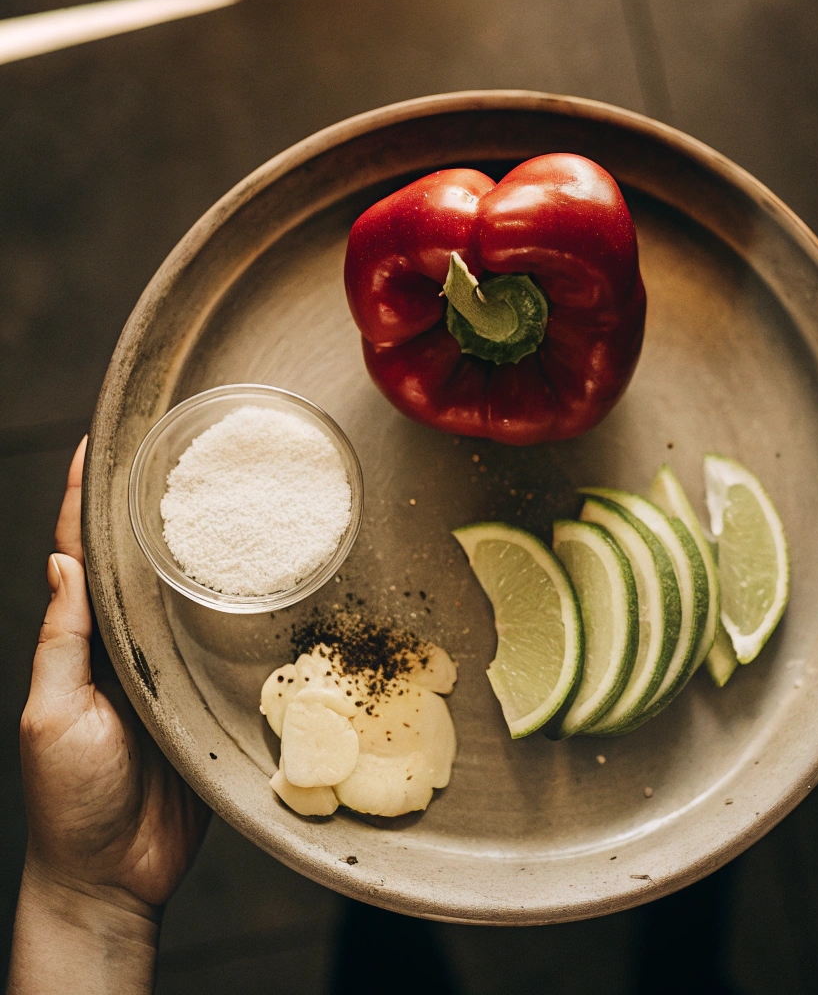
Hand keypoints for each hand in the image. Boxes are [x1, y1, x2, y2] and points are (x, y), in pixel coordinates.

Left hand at [9, 437, 209, 994]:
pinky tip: (265, 580)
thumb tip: (63, 564)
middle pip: (139, 563)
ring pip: (186, 595)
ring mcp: (171, 668)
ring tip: (229, 500)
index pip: (81, 555)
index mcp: (83, 643)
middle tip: (181, 455)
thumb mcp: (52, 717)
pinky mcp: (208, 694)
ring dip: (200, 549)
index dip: (87, 500)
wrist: (118, 873)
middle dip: (151, 507)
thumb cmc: (71, 799)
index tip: (101, 444)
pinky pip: (225, 642)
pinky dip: (240, 607)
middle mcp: (128, 645)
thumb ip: (61, 645)